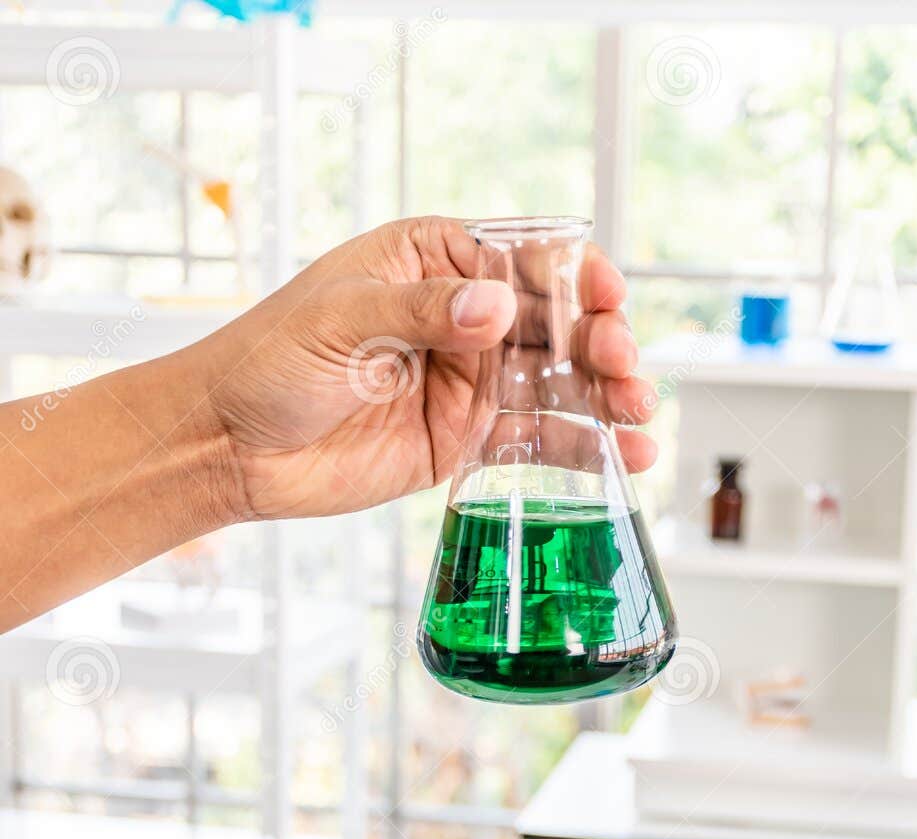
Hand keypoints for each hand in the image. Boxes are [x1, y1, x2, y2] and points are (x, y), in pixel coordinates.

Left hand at [195, 215, 656, 522]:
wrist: (232, 447)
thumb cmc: (268, 363)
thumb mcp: (340, 319)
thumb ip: (420, 311)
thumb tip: (494, 307)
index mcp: (432, 260)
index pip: (522, 256)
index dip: (574, 274)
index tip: (604, 298)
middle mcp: (461, 318)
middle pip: (554, 321)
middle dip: (599, 341)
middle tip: (619, 364)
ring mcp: (468, 380)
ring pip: (557, 382)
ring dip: (605, 397)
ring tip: (638, 416)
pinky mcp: (464, 440)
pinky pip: (535, 439)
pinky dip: (580, 447)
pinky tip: (621, 458)